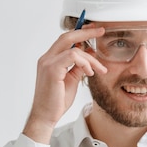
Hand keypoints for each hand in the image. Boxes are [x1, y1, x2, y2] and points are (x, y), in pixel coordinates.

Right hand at [23, 25, 106, 142]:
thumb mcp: (72, 80)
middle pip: (67, 36)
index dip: (80, 33)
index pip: (65, 40)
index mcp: (50, 60)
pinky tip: (90, 72)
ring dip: (90, 58)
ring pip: (73, 48)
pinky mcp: (52, 70)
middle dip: (86, 32)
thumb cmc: (56, 101)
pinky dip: (84, 63)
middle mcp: (46, 58)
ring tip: (99, 69)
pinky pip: (72, 56)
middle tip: (101, 31)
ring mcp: (47, 63)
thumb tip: (90, 54)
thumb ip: (79, 66)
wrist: (45, 116)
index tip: (94, 31)